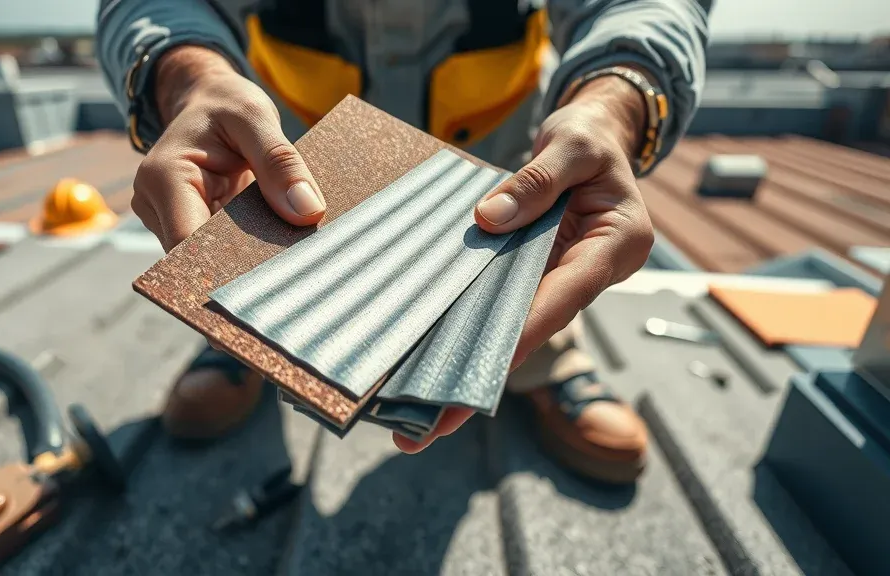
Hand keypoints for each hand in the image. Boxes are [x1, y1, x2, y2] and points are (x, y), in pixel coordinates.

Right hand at [132, 46, 326, 251]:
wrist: (207, 102)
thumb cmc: (227, 104)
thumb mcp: (257, 118)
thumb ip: (281, 163)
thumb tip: (307, 211)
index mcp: (164, 177)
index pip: (188, 243)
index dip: (227, 265)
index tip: (273, 270)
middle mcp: (154, 204)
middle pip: (198, 257)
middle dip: (242, 263)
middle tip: (291, 264)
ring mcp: (166, 219)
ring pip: (207, 258)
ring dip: (244, 257)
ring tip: (282, 246)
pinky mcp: (183, 226)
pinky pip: (214, 249)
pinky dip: (243, 248)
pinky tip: (270, 242)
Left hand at [394, 70, 654, 453]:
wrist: (597, 136)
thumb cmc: (591, 139)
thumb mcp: (571, 146)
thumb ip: (536, 182)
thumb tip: (487, 221)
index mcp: (615, 246)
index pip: (566, 296)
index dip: (525, 332)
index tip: (484, 368)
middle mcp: (589, 271)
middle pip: (534, 328)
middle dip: (486, 374)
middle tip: (433, 425)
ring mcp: (561, 276)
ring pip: (514, 324)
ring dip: (472, 361)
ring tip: (419, 412)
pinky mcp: (536, 272)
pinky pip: (503, 301)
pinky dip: (470, 326)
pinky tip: (429, 354)